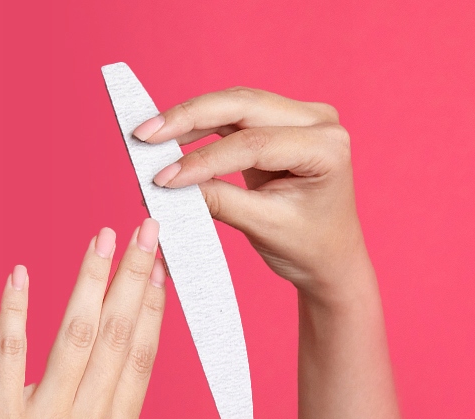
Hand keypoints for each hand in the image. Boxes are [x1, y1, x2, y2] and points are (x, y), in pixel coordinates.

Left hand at [0, 220, 167, 418]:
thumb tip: (91, 383)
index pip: (142, 356)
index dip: (153, 305)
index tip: (161, 266)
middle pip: (120, 335)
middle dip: (136, 275)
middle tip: (149, 228)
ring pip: (77, 336)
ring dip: (91, 280)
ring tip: (103, 238)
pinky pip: (10, 357)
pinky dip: (16, 313)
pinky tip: (21, 278)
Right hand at [133, 87, 362, 299]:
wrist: (330, 258)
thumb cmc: (308, 246)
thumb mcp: (263, 226)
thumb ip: (218, 200)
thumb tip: (168, 184)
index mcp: (327, 147)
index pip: (255, 143)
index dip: (204, 159)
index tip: (163, 178)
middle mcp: (318, 122)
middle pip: (243, 106)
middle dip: (189, 118)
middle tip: (144, 134)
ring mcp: (300, 117)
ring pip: (234, 105)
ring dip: (189, 118)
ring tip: (148, 135)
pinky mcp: (279, 122)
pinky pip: (233, 117)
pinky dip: (200, 126)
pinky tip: (169, 136)